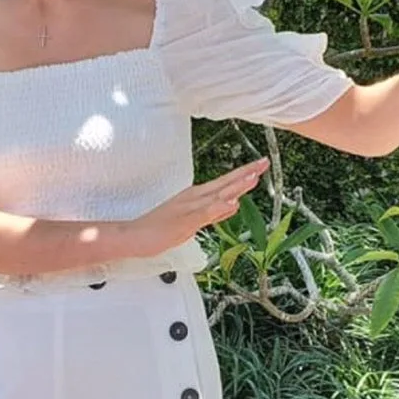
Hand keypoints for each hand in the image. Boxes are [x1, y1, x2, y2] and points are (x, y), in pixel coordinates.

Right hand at [128, 158, 270, 257]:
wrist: (134, 236)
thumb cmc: (159, 229)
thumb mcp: (192, 221)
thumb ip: (213, 214)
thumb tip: (233, 206)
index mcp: (196, 197)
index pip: (225, 183)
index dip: (243, 174)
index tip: (260, 166)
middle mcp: (194, 198)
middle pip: (225, 183)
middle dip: (246, 173)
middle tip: (265, 162)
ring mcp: (189, 208)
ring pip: (217, 195)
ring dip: (236, 185)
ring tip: (254, 177)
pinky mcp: (183, 221)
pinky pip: (204, 214)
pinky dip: (219, 207)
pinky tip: (232, 203)